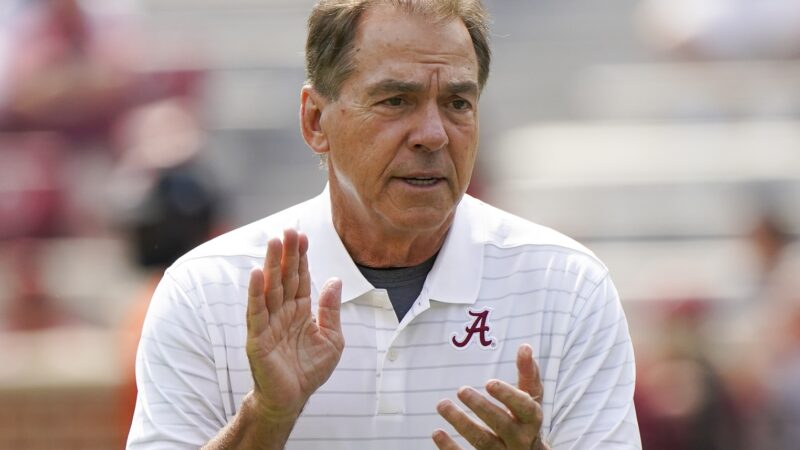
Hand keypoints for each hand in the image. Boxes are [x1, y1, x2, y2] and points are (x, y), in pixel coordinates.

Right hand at [245, 229, 344, 421]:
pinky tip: (257, 274)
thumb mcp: (332, 338)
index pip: (300, 278)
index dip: (301, 257)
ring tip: (274, 243)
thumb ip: (331, 310)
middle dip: (287, 254)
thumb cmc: (309, 369)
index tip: (303, 236)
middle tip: (289, 230)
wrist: (291, 399)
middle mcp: (282, 312)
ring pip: (270, 289)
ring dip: (271, 265)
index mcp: (300, 310)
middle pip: (284, 277)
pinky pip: (256, 312)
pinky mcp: (257, 338)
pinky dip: (255, 293)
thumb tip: (335, 280)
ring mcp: (268, 323)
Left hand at [433, 344, 548, 449]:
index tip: (489, 383)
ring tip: (442, 405)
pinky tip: (437, 433)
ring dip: (461, 423)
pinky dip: (451, 449)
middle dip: (481, 407)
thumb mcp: (530, 397)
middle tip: (461, 390)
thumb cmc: (524, 418)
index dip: (508, 396)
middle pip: (502, 424)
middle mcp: (520, 439)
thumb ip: (528, 373)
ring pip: (483, 442)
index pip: (525, 408)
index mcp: (531, 420)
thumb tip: (525, 347)